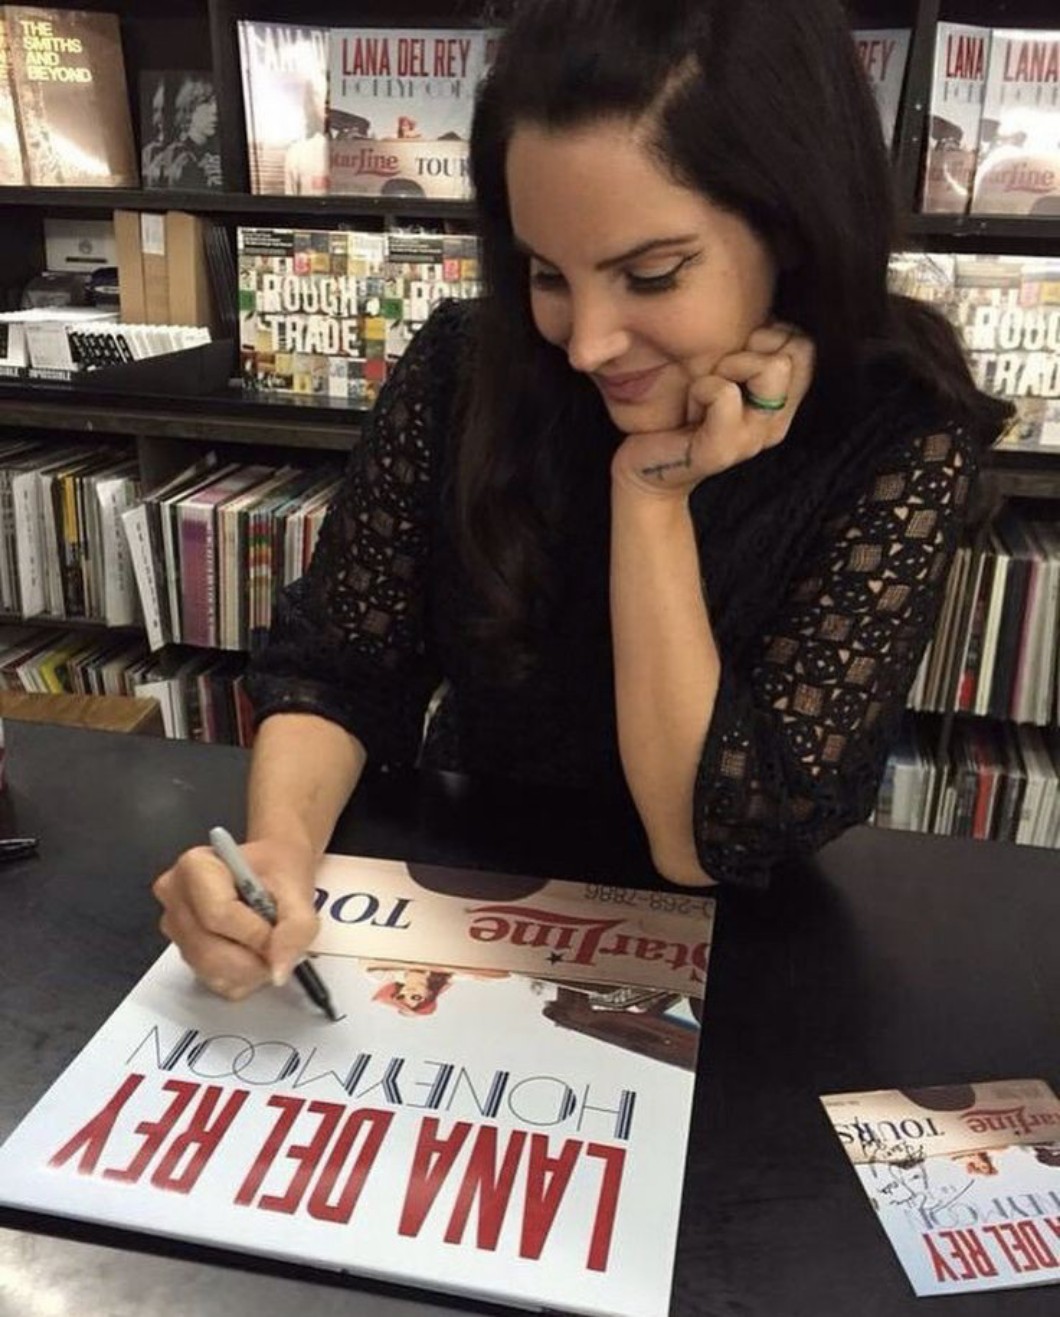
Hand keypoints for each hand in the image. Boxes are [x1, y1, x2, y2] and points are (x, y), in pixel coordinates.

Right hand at [153, 835, 319, 1001]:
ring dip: (250, 971)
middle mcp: (175, 897)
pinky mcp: (184, 953)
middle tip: (280, 946)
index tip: (281, 932)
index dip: (255, 934)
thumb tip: (278, 972)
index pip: (218, 915)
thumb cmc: (278, 871)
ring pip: (209, 971)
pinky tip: (255, 954)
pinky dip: (243, 978)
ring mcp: (176, 929)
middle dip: (253, 959)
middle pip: (208, 950)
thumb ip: (295, 928)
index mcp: (194, 866)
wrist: (272, 870)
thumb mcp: (297, 889)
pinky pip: (213, 982)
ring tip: (269, 946)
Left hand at [611, 321, 815, 497]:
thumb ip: (748, 351)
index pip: (805, 346)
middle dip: (752, 346)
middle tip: (718, 373)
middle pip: (797, 351)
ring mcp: (752, 439)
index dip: (770, 334)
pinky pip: (725, 392)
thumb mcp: (721, 374)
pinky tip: (690, 409)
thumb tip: (762, 311)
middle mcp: (775, 423)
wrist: (647, 470)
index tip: (735, 354)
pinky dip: (702, 388)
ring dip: (728, 366)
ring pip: (771, 368)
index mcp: (780, 405)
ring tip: (704, 392)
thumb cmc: (679, 413)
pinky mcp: (722, 450)